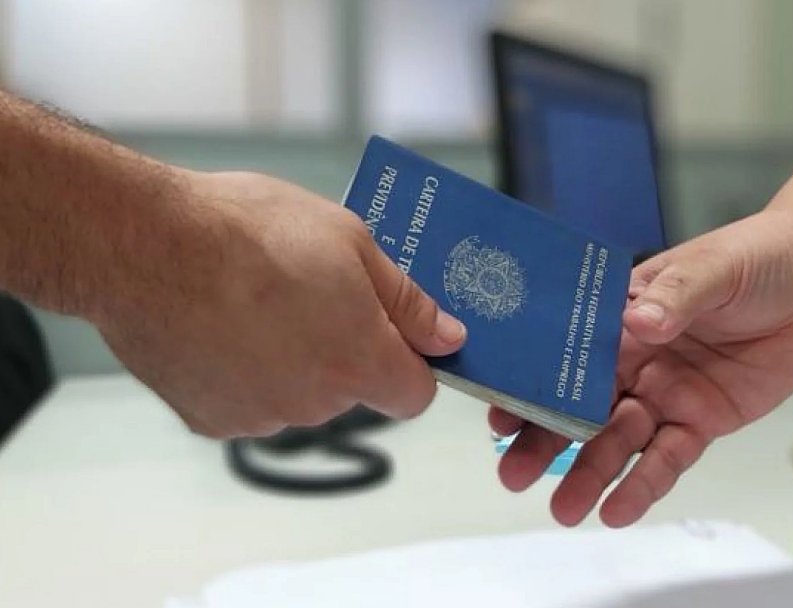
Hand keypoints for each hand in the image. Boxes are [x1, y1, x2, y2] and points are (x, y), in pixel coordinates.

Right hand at [96, 170, 465, 437]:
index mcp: (360, 361)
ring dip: (291, 359)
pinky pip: (248, 400)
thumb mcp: (350, 242)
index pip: (415, 395)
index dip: (411, 363)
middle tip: (311, 292)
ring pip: (299, 394)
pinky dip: (243, 372)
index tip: (394, 332)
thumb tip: (448, 337)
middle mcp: (315, 403)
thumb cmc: (246, 231)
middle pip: (353, 388)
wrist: (143, 244)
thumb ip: (408, 300)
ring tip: (257, 301)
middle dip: (344, 347)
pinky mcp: (210, 419)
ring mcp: (259, 416)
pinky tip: (222, 325)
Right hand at [489, 209, 792, 526]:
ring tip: (563, 509)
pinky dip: (643, 484)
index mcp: (623, 315)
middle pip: (581, 405)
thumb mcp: (713, 267)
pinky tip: (617, 509)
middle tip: (514, 473)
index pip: (567, 352)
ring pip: (618, 440)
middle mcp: (634, 359)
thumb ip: (676, 296)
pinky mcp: (700, 420)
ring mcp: (665, 393)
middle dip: (547, 440)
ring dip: (589, 473)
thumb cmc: (756, 259)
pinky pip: (667, 459)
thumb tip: (641, 322)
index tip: (502, 411)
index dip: (535, 383)